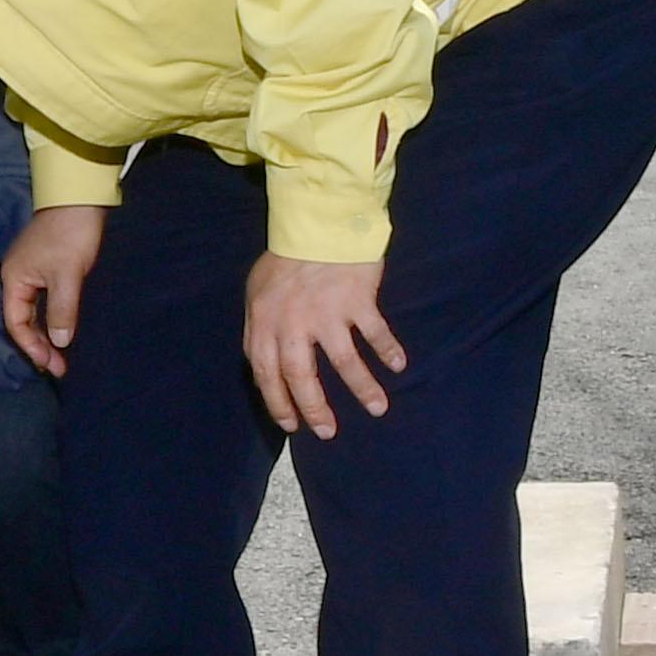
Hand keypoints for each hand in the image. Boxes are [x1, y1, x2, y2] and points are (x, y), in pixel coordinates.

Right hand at [1, 205, 106, 375]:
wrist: (80, 200)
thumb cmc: (70, 236)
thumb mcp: (68, 275)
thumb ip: (61, 310)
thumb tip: (58, 343)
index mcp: (14, 279)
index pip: (15, 323)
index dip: (31, 347)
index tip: (51, 365)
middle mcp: (17, 278)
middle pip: (22, 320)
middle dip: (39, 346)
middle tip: (59, 368)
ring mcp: (31, 272)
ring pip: (33, 312)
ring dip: (46, 334)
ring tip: (61, 356)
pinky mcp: (46, 268)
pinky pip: (43, 302)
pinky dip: (51, 319)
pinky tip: (62, 330)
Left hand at [242, 252, 407, 438]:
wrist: (317, 223)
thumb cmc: (286, 258)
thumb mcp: (257, 292)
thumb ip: (260, 328)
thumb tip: (263, 363)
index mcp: (264, 322)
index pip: (267, 374)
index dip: (279, 403)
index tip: (292, 425)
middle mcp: (293, 323)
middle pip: (302, 377)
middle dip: (315, 410)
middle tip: (328, 432)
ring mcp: (326, 313)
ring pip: (344, 363)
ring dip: (363, 389)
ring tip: (378, 409)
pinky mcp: (356, 300)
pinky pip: (375, 333)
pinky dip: (388, 351)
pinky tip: (398, 366)